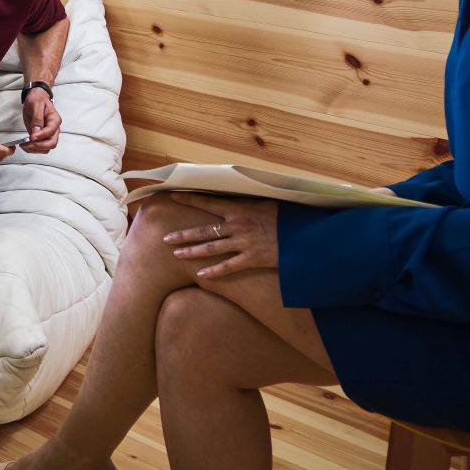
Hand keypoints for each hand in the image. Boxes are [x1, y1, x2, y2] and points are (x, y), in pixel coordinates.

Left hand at [19, 87, 61, 152]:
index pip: (50, 131)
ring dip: (35, 149)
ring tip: (24, 146)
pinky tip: (25, 145)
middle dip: (38, 146)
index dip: (41, 136)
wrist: (36, 98)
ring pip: (47, 148)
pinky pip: (41, 147)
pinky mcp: (42, 137)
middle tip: (26, 144)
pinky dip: (34, 149)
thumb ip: (37, 118)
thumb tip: (36, 133)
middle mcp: (54, 129)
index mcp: (55, 120)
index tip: (31, 137)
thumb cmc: (37, 99)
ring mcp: (49, 134)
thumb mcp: (36, 105)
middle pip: (51, 143)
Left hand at [163, 196, 279, 279]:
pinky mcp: (252, 259)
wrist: (304, 236)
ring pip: (211, 248)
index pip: (208, 202)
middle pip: (204, 230)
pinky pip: (229, 266)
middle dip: (183, 234)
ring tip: (176, 254)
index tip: (172, 196)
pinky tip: (201, 275)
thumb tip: (236, 193)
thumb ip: (248, 201)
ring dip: (192, 252)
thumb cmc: (286, 217)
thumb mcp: (266, 203)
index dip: (189, 199)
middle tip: (165, 238)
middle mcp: (237, 225)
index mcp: (239, 209)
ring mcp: (243, 243)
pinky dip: (214, 271)